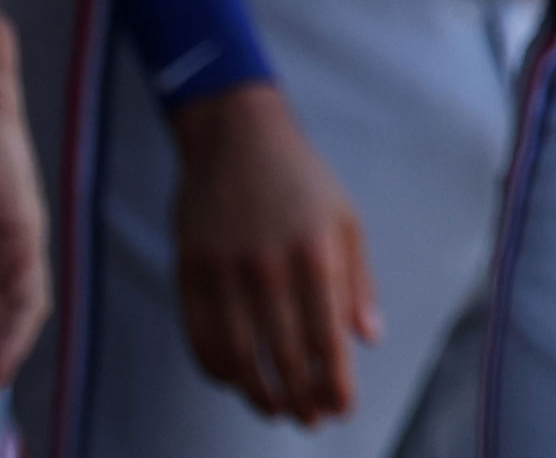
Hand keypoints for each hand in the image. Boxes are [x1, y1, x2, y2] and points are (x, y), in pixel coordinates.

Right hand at [169, 83, 379, 423]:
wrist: (236, 136)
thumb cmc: (301, 180)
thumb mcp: (346, 220)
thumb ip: (358, 282)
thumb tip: (367, 339)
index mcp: (316, 255)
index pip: (327, 340)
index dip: (334, 384)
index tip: (341, 408)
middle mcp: (269, 269)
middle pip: (284, 358)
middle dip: (302, 399)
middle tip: (311, 419)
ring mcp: (224, 273)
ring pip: (240, 358)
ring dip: (260, 394)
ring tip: (278, 411)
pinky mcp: (189, 274)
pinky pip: (200, 340)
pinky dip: (218, 371)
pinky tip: (237, 381)